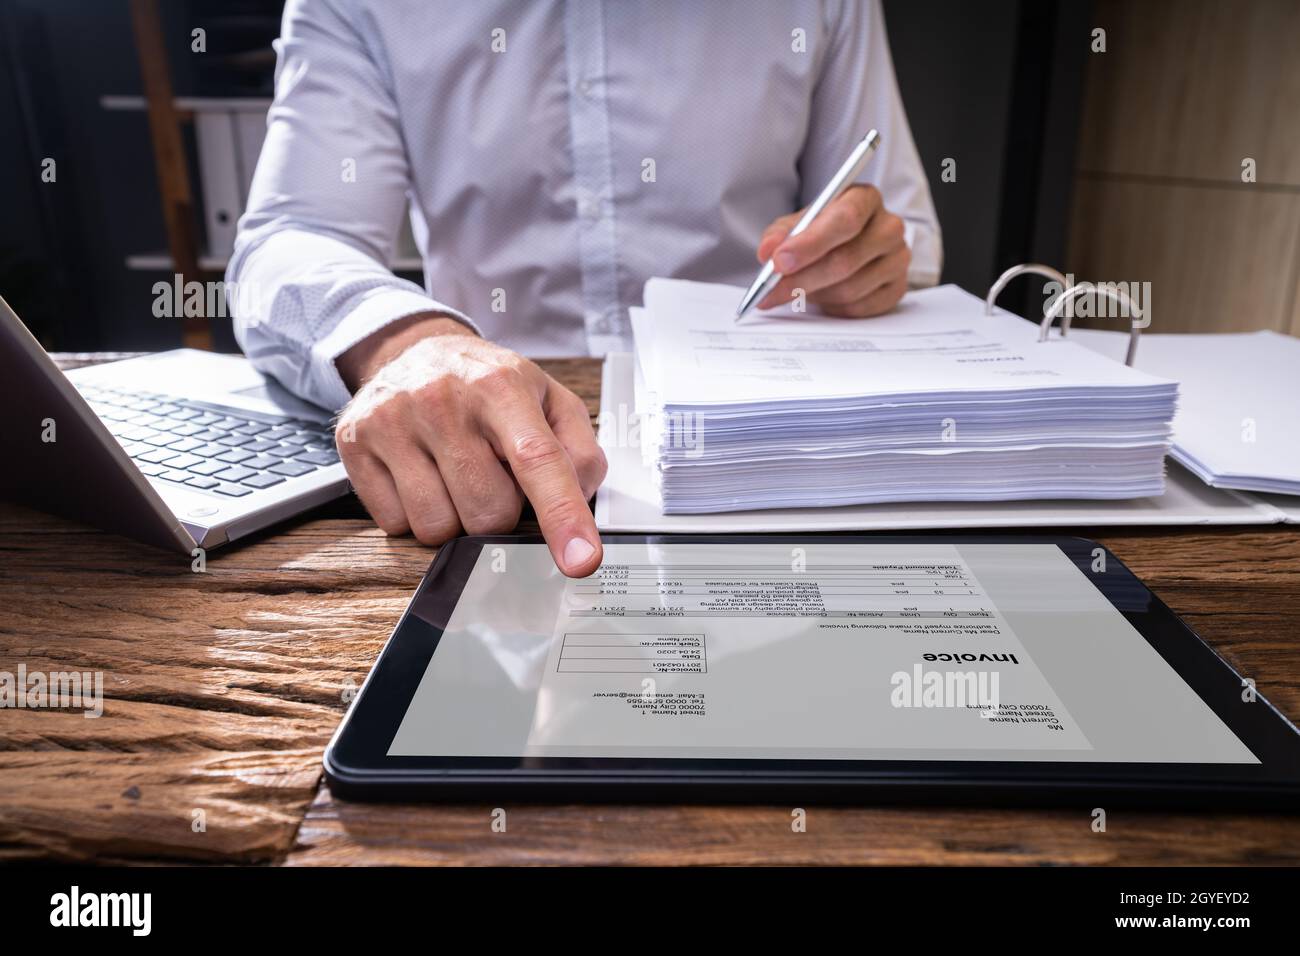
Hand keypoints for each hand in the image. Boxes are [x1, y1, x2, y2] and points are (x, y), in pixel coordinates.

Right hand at [335, 314, 606, 576]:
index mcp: (501, 385)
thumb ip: (580, 452)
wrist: (415, 349)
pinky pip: (395, 525)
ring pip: (438, 528)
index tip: (581, 561)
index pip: (537, 460)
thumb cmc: (489, 385)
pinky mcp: (356, 444)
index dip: (563, 515)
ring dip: (457, 519)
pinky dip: (416, 515)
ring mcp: (393, 421)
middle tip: (494, 475)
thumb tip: (581, 504)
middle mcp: (443, 399)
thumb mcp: (550, 400)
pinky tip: (422, 476)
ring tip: (456, 474)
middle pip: (488, 513)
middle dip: (501, 512)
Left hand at [755, 184, 910, 316]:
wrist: (846, 246)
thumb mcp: (798, 224)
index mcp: (865, 199)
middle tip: (771, 292)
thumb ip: (780, 234)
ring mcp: (898, 259)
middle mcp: (888, 227)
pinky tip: (822, 297)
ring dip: (815, 294)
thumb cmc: (823, 232)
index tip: (779, 262)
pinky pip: (859, 308)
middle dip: (801, 279)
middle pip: (845, 260)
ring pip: (850, 289)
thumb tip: (768, 252)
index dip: (809, 244)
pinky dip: (832, 307)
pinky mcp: (898, 288)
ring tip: (799, 290)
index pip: (844, 220)